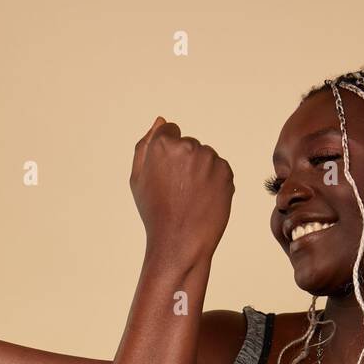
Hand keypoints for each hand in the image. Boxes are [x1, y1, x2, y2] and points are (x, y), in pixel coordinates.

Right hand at [129, 116, 233, 268]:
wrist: (180, 242)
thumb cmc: (155, 213)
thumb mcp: (138, 179)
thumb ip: (145, 145)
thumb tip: (161, 121)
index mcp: (162, 145)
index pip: (170, 132)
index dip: (167, 155)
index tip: (167, 176)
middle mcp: (187, 147)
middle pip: (189, 144)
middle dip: (185, 162)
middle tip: (178, 192)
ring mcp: (209, 159)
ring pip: (205, 157)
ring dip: (201, 171)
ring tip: (191, 197)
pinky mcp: (226, 172)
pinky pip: (220, 169)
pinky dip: (214, 182)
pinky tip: (204, 200)